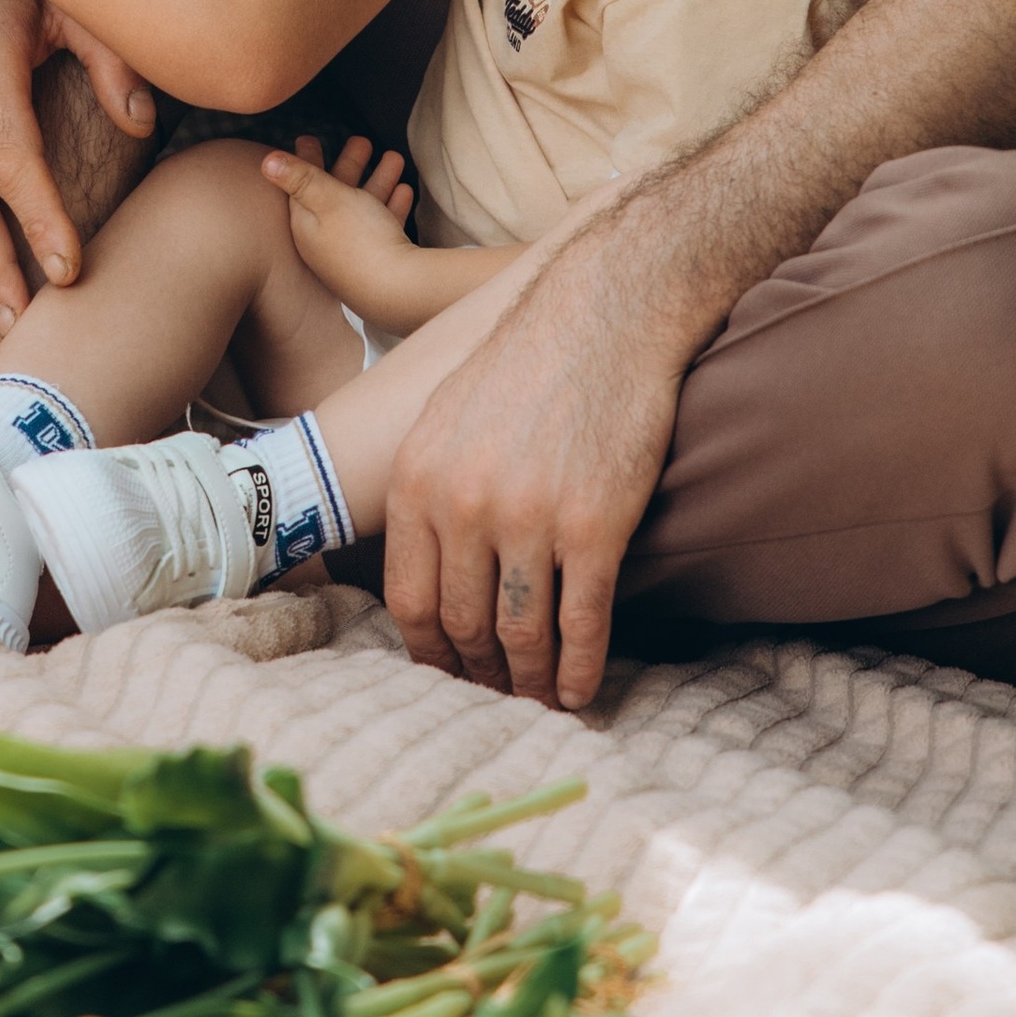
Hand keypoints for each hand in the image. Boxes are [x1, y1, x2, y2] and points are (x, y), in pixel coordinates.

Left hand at [262, 135, 416, 313]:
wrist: (398, 292)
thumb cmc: (359, 241)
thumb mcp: (327, 199)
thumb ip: (300, 178)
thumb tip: (265, 162)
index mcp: (307, 225)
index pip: (301, 186)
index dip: (306, 160)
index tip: (309, 137)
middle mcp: (325, 241)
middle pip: (335, 194)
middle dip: (350, 165)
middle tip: (362, 140)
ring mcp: (352, 254)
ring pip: (363, 208)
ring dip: (378, 180)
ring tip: (394, 156)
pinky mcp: (377, 263)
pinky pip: (382, 227)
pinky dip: (391, 206)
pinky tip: (404, 191)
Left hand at [381, 198, 680, 710]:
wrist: (608, 314)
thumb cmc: (529, 362)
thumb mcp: (445, 416)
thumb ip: (428, 488)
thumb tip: (424, 564)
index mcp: (419, 479)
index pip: (408, 599)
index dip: (428, 652)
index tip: (446, 674)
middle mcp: (465, 504)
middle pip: (462, 624)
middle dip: (478, 674)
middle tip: (495, 697)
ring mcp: (531, 518)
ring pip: (520, 635)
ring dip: (528, 683)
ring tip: (536, 703)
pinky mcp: (596, 526)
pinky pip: (582, 624)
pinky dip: (579, 670)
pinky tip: (580, 692)